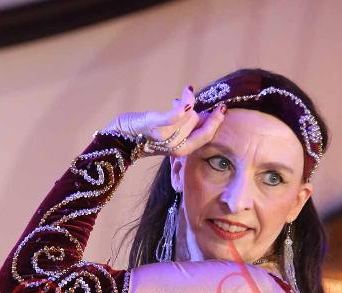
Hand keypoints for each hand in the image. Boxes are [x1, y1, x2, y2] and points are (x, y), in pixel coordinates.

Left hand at [108, 84, 226, 157]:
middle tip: (184, 102)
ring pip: (188, 114)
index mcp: (180, 151)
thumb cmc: (144, 134)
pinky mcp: (155, 126)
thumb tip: (206, 114)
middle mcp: (175, 148)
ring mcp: (165, 138)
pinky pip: (176, 115)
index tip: (222, 108)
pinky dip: (184, 103)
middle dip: (193, 109)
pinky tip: (187, 91)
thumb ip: (188, 127)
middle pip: (197, 120)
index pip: (206, 136)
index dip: (215, 122)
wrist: (119, 139)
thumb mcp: (170, 133)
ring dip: (183, 102)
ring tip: (174, 102)